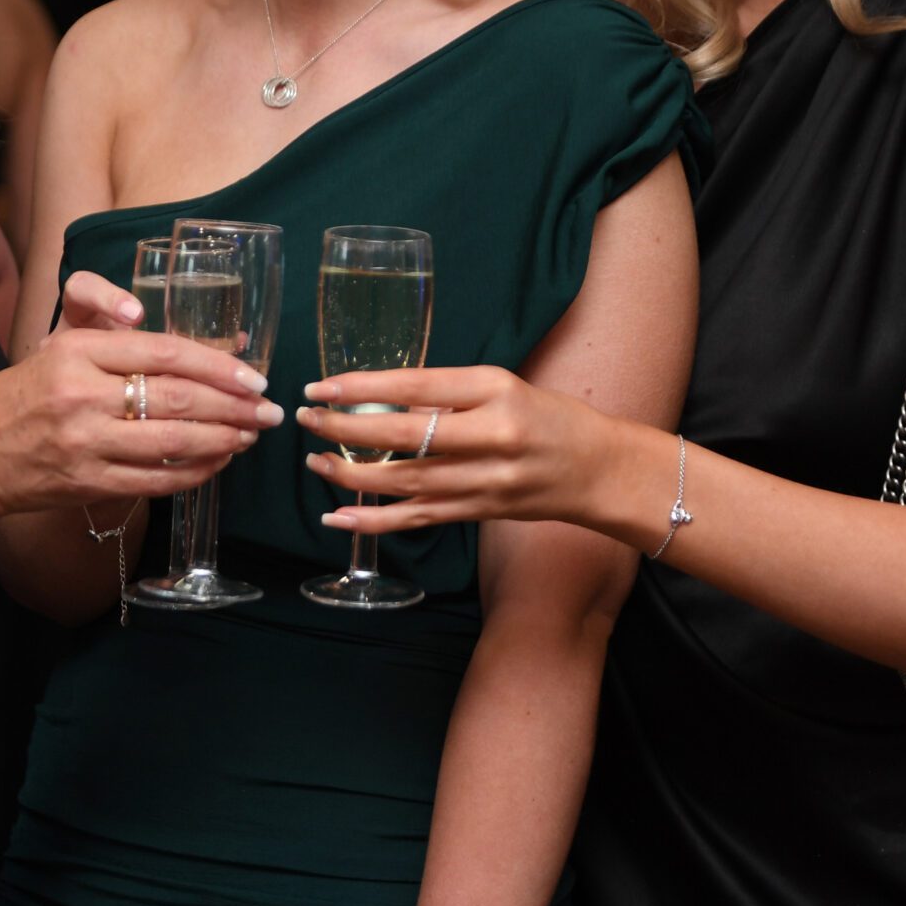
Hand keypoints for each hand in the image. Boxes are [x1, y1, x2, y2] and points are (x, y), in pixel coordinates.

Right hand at [0, 272, 278, 516]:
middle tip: (269, 409)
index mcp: (78, 351)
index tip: (253, 375)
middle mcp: (82, 395)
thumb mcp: (58, 347)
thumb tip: (185, 338)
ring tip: (251, 435)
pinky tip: (218, 464)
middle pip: (178, 396)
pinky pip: (157, 479)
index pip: (165, 352)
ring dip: (224, 440)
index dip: (218, 365)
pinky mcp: (88, 483)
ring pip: (174, 440)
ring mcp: (85, 443)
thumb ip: (113, 333)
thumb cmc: (21, 394)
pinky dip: (195, 472)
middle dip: (235, 405)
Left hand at [298, 365, 612, 534]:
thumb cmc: (548, 417)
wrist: (598, 469)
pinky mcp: (480, 513)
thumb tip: (379, 395)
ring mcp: (485, 481)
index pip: (415, 387)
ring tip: (315, 461)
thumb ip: (447, 392)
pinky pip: (418, 519)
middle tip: (307, 418)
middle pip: (404, 436)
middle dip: (346, 429)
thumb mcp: (503, 385)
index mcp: (495, 390)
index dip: (361, 388)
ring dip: (352, 474)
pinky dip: (375, 521)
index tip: (321, 386)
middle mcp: (491, 436)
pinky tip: (338, 516)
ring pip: (406, 482)